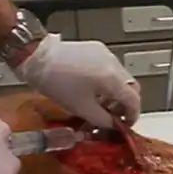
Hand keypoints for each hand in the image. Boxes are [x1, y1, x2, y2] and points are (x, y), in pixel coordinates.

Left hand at [14, 34, 140, 127]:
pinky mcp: (97, 49)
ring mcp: (106, 54)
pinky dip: (109, 81)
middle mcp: (114, 64)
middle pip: (132, 87)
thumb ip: (103, 120)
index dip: (133, 115)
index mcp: (112, 79)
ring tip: (102, 103)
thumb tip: (113, 125)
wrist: (38, 58)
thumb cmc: (58, 84)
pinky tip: (94, 87)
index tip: (126, 125)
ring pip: (122, 77)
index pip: (134, 100)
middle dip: (126, 103)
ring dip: (117, 92)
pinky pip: (111, 68)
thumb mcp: (82, 108)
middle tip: (114, 116)